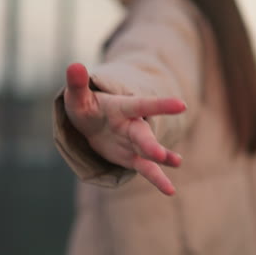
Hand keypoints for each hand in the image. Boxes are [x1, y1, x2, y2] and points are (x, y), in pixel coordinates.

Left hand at [64, 63, 185, 195]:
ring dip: (162, 158)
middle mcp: (132, 125)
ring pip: (149, 152)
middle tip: (158, 154)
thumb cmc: (86, 107)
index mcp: (122, 107)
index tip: (182, 105)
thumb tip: (73, 65)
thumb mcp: (77, 97)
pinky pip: (146, 169)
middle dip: (151, 145)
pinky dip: (157, 179)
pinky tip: (170, 190)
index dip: (160, 105)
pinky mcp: (132, 158)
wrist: (92, 123)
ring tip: (177, 163)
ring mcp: (134, 143)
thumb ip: (77, 84)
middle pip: (143, 134)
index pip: (141, 105)